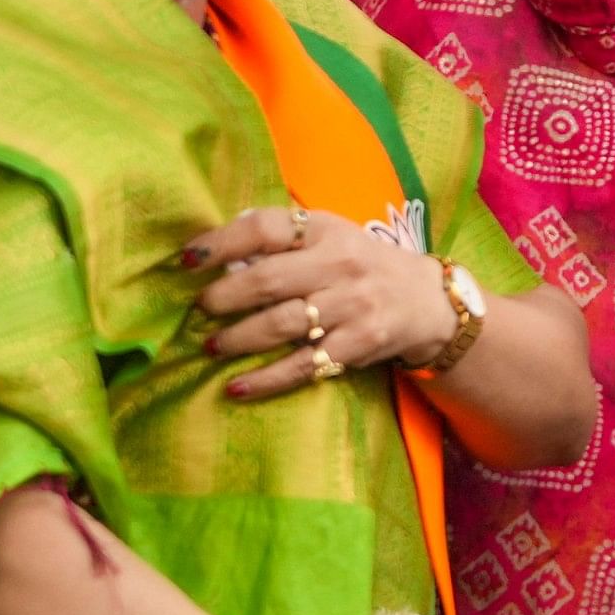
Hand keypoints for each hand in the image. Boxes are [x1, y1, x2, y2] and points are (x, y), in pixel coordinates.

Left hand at [191, 206, 455, 400]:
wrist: (427, 301)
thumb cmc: (361, 265)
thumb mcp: (330, 237)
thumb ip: (282, 239)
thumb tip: (218, 252)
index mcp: (325, 229)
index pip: (265, 228)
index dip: (221, 242)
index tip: (188, 260)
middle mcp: (339, 263)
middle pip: (268, 280)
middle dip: (224, 298)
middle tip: (199, 310)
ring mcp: (351, 305)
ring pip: (281, 324)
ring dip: (238, 339)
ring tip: (211, 346)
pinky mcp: (358, 344)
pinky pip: (303, 365)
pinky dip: (266, 379)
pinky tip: (237, 387)